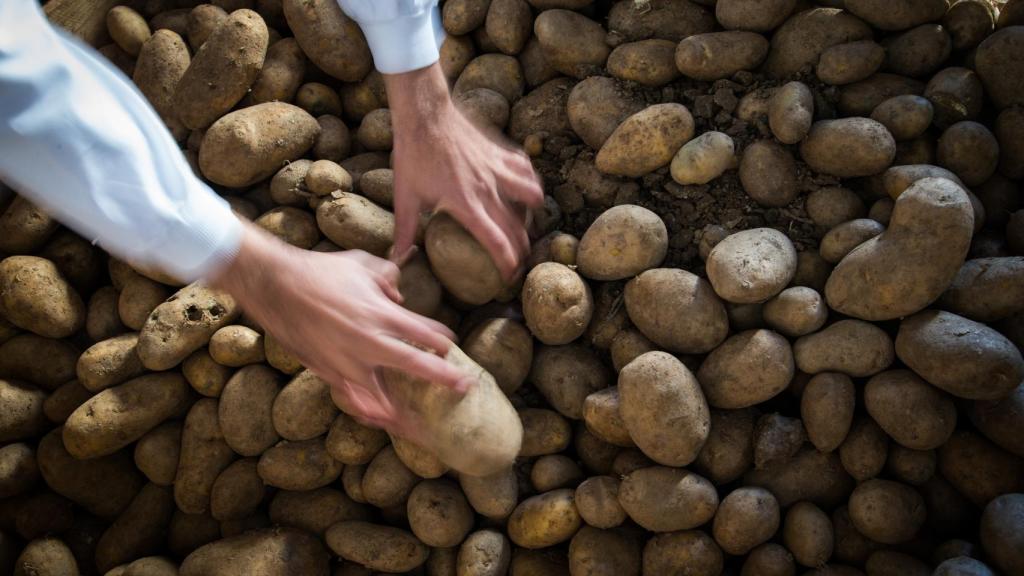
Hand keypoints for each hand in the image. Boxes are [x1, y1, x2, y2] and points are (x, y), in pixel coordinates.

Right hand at [211, 223, 469, 432]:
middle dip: (443, 377)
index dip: (442, 340)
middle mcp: (367, 342)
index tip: (450, 346)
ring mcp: (346, 362)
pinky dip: (368, 411)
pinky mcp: (327, 372)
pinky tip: (381, 421)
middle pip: (415, 365)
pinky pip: (353, 398)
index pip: (424, 333)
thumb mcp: (363, 264)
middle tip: (464, 387)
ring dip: (404, 409)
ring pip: (383, 394)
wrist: (275, 285)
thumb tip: (399, 294)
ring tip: (423, 425)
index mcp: (380, 313)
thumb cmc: (320, 270)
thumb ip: (389, 277)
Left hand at [385, 62, 543, 278]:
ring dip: (533, 213)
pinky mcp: (500, 153)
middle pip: (517, 227)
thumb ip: (404, 232)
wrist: (425, 115)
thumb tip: (397, 259)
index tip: (509, 277)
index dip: (507, 263)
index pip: (496, 241)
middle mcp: (487, 189)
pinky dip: (528, 179)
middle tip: (522, 262)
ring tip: (528, 224)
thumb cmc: (412, 156)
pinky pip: (525, 169)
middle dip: (523, 249)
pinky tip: (523, 186)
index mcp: (466, 204)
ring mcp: (497, 170)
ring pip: (531, 195)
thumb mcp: (405, 197)